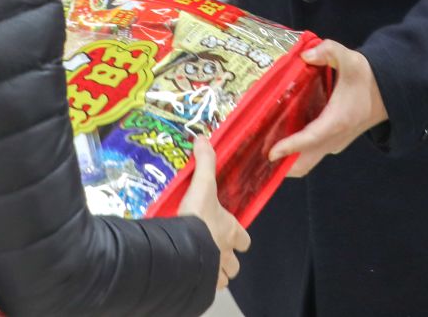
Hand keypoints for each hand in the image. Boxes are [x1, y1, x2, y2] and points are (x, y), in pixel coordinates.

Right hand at [179, 138, 250, 290]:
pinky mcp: (200, 283)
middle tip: (213, 251)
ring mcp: (213, 270)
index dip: (239, 237)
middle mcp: (225, 253)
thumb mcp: (202, 184)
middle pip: (235, 264)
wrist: (183, 246)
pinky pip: (203, 288)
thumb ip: (204, 162)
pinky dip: (199, 283)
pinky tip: (188, 275)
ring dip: (214, 273)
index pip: (244, 239)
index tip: (231, 233)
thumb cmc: (197, 217)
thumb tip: (203, 139)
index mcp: (230, 231)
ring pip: (221, 278)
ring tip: (201, 265)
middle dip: (227, 260)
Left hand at [269, 40, 386, 177]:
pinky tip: (277, 140)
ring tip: (259, 151)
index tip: (270, 152)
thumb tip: (305, 55)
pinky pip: (310, 155)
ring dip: (286, 162)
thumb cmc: (367, 77)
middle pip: (305, 162)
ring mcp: (334, 144)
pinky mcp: (333, 143)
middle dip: (281, 165)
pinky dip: (294, 155)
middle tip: (255, 156)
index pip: (311, 138)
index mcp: (338, 121)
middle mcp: (335, 138)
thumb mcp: (351, 59)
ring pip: (306, 162)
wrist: (387, 93)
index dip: (291, 146)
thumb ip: (329, 51)